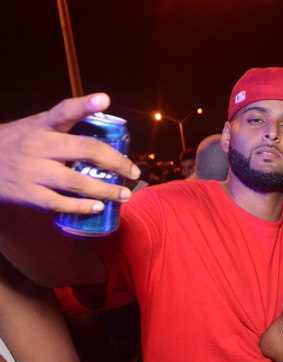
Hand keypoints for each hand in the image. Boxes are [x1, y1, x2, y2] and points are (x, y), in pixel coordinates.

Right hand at [0, 93, 139, 213]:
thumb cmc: (15, 145)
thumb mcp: (33, 128)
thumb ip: (63, 129)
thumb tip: (104, 137)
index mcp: (40, 125)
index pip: (63, 110)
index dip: (85, 104)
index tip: (104, 99)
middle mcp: (37, 145)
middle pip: (85, 150)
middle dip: (116, 162)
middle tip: (133, 172)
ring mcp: (32, 171)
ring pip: (77, 181)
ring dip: (106, 190)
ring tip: (124, 195)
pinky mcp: (28, 195)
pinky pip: (61, 203)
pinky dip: (83, 206)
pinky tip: (99, 207)